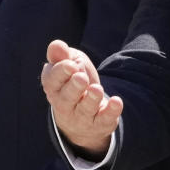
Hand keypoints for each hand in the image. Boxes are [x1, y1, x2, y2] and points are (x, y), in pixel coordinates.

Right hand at [41, 38, 122, 157]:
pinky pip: (104, 119)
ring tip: (97, 89)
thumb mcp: (67, 65)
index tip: (71, 65)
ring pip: (85, 109)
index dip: (61, 72)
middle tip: (81, 78)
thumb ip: (61, 55)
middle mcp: (64, 104)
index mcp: (54, 87)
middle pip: (67, 97)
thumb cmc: (72, 82)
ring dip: (92, 99)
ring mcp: (81, 116)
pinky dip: (111, 111)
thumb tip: (58, 45)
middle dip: (74, 87)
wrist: (81, 117)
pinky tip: (117, 101)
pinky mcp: (99, 123)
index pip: (53, 80)